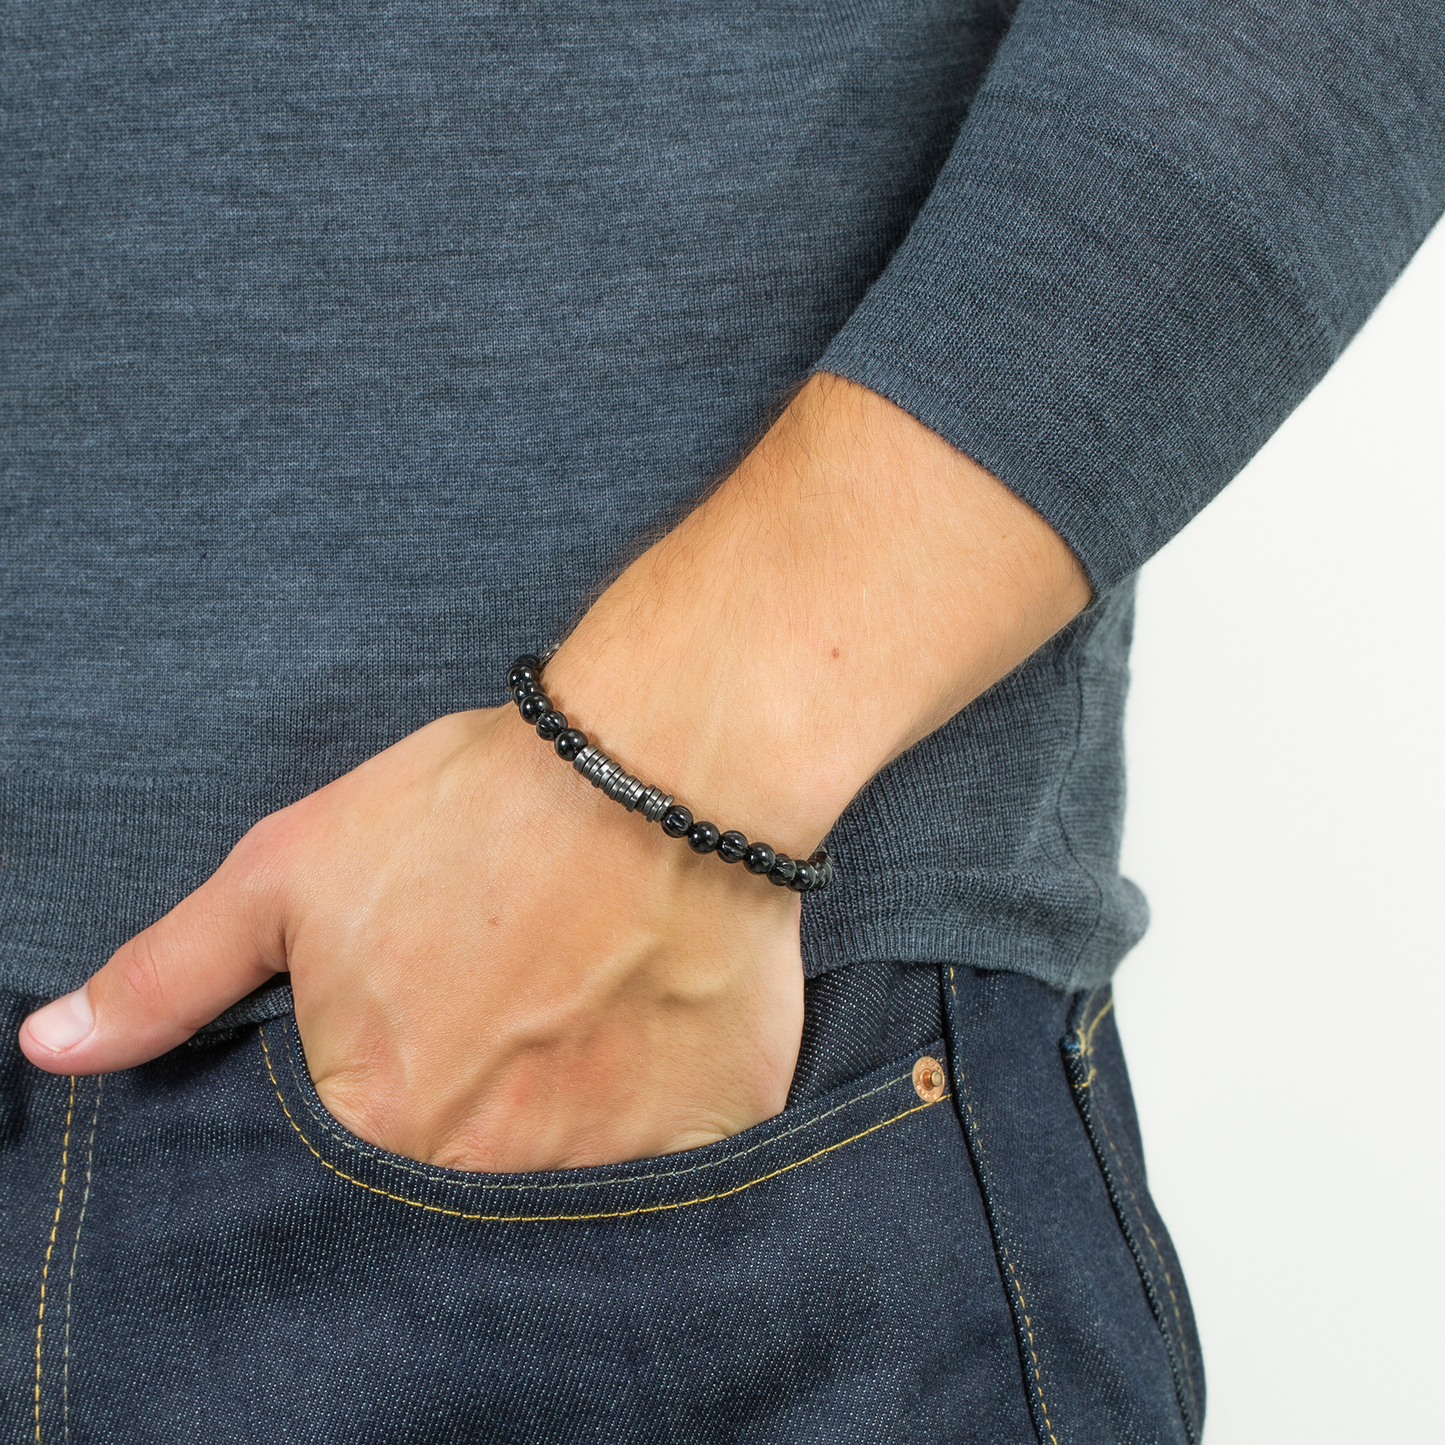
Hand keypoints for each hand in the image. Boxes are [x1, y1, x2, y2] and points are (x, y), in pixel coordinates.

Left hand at [18, 706, 806, 1170]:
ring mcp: (615, 1163)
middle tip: (511, 1001)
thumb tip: (53, 1049)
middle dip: (479, 1102)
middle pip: (470, 1177)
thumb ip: (168, 975)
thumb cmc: (473, 811)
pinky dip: (661, 1103)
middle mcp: (494, 1173)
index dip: (394, 1083)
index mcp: (382, 1123)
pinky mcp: (714, 1129)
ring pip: (573, 1171)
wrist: (657, 767)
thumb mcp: (292, 871)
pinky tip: (652, 1018)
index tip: (431, 1018)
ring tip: (580, 996)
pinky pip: (678, 1155)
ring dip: (568, 1105)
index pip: (358, 1165)